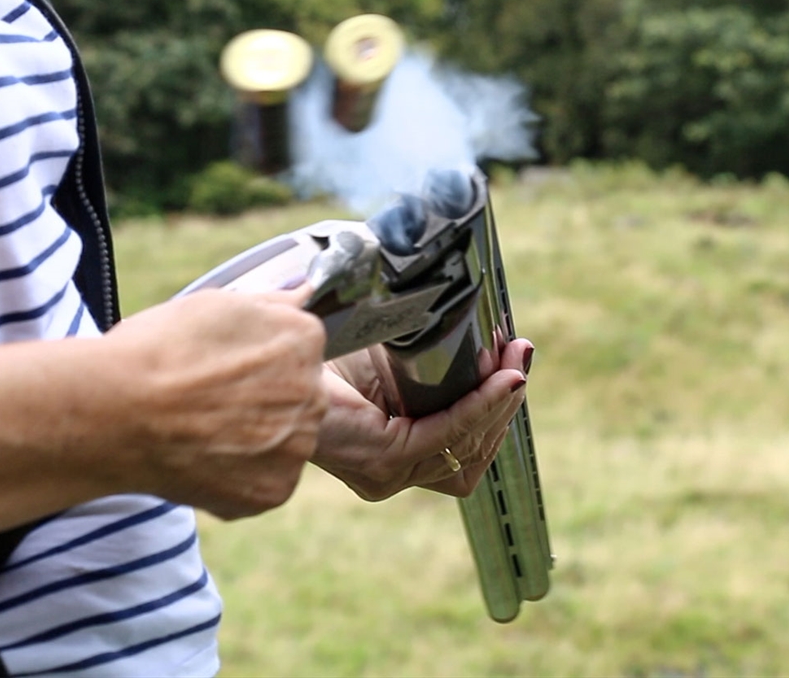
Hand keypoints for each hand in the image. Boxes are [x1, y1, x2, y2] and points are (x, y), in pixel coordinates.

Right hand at [104, 287, 327, 519]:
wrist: (117, 413)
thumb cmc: (157, 351)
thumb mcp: (215, 305)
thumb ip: (270, 304)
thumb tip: (304, 295)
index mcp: (303, 341)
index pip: (297, 351)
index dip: (255, 360)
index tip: (220, 366)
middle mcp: (313, 395)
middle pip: (295, 399)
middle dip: (260, 401)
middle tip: (207, 402)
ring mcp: (295, 448)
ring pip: (282, 444)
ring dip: (252, 442)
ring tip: (200, 433)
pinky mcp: (273, 492)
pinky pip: (263, 483)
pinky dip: (236, 478)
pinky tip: (201, 460)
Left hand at [312, 338, 532, 499]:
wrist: (267, 354)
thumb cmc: (310, 353)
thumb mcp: (379, 353)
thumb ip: (418, 349)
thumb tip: (465, 316)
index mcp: (387, 455)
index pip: (459, 449)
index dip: (492, 411)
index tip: (514, 364)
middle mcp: (388, 473)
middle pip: (471, 452)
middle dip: (502, 404)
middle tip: (520, 357)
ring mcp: (387, 471)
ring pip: (466, 446)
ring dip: (497, 402)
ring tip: (515, 361)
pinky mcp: (383, 458)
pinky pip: (446, 434)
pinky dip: (479, 406)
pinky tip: (499, 379)